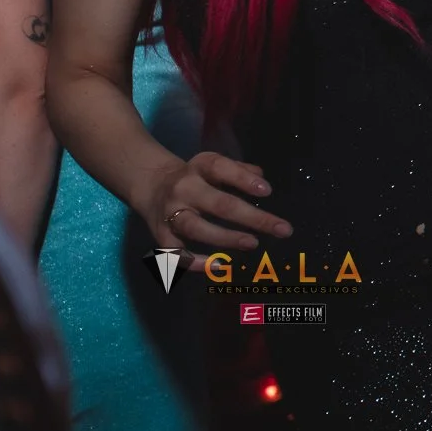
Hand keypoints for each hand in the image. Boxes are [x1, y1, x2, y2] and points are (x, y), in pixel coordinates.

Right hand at [144, 151, 291, 268]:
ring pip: (196, 228)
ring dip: (226, 238)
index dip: (244, 180)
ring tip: (252, 243)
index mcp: (199, 167)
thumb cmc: (196, 176)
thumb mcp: (214, 164)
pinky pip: (175, 252)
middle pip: (218, 204)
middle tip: (281, 229)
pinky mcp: (160, 235)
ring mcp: (170, 213)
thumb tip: (262, 181)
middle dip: (251, 218)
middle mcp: (184, 189)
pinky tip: (218, 266)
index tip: (267, 191)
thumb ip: (239, 170)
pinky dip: (194, 262)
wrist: (151, 184)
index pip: (221, 168)